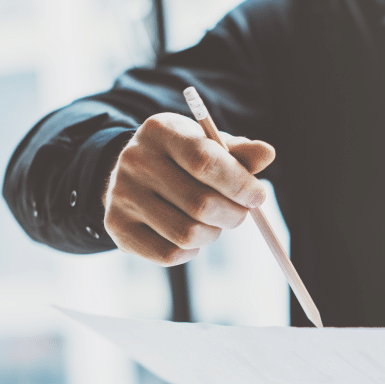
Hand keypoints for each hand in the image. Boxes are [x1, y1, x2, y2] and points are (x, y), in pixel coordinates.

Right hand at [103, 112, 274, 265]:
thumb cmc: (184, 159)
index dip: (239, 183)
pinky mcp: (117, 226)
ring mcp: (121, 195)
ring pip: (187, 234)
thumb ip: (240, 152)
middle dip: (234, 215)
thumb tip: (267, 154)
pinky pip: (169, 253)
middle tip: (241, 213)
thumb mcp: (210, 145)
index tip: (258, 196)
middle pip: (201, 204)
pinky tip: (191, 235)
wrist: (134, 173)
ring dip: (213, 234)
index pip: (205, 161)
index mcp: (161, 130)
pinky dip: (191, 251)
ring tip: (213, 222)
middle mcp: (135, 160)